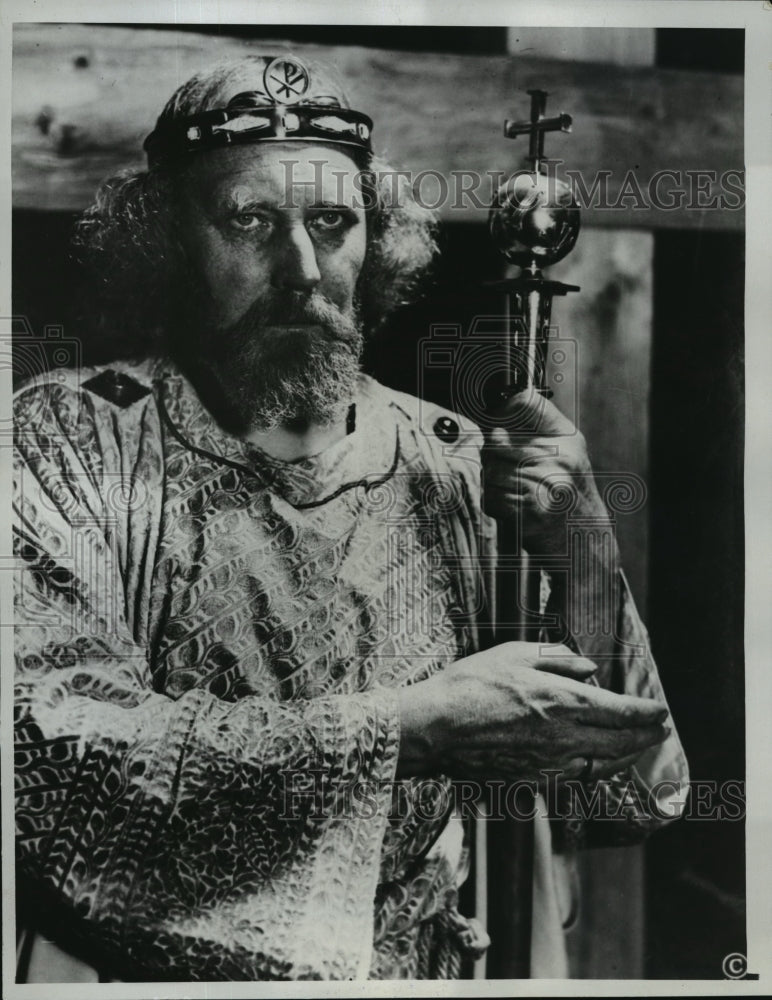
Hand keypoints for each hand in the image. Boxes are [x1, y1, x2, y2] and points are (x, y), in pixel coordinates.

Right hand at [397, 642, 668, 782]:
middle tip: (660, 731)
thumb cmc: (470, 684)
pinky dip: (596, 771)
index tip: (662, 710)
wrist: (435, 729)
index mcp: (563, 700)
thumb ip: (555, 658)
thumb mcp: (512, 653)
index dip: (647, 712)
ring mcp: (551, 764)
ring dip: (627, 757)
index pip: (621, 710)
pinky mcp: (534, 781)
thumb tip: (588, 668)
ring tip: (636, 749)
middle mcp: (565, 737)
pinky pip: (577, 778)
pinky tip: (596, 764)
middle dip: (646, 737)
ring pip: (604, 765)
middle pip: (621, 742)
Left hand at [481, 389, 611, 554]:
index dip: (501, 409)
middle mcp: (560, 458)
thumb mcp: (564, 458)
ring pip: (489, 471)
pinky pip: (491, 497)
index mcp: (568, 440)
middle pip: (496, 443)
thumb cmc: (570, 498)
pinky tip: (512, 508)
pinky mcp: (531, 510)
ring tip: (512, 491)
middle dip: (492, 458)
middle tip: (507, 472)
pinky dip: (494, 504)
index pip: (524, 403)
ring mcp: (546, 483)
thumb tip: (491, 424)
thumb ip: (532, 435)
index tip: (495, 417)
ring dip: (492, 484)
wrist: (586, 542)